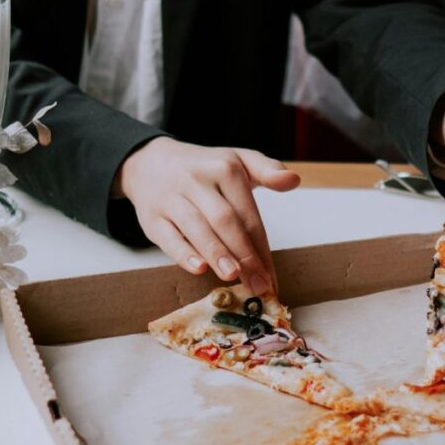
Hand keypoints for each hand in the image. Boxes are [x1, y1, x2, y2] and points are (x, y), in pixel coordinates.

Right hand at [115, 138, 300, 291]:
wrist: (150, 162)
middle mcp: (198, 181)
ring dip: (217, 253)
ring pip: (197, 228)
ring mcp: (172, 198)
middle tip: (259, 285)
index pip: (248, 213)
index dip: (262, 247)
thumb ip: (267, 170)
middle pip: (226, 220)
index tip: (272, 277)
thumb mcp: (237, 160)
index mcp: (225, 168)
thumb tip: (294, 180)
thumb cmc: (204, 169)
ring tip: (234, 276)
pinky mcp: (151, 216)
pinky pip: (167, 236)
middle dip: (244, 254)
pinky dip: (183, 253)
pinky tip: (199, 268)